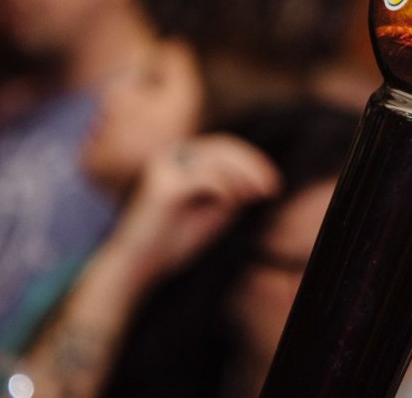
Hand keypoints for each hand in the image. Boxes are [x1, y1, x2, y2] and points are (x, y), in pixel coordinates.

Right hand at [107, 134, 280, 282]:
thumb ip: (233, 191)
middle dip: (253, 165)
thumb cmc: (173, 241)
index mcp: (180, 160)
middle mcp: (170, 157)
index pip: (224, 147)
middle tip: (271, 188)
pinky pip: (205, 178)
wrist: (138, 266)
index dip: (253, 161)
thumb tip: (257, 175)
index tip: (272, 184)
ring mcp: (164, 167)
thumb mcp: (214, 212)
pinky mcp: (162, 185)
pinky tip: (233, 202)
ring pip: (216, 158)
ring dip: (243, 177)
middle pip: (223, 146)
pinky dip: (225, 189)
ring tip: (255, 196)